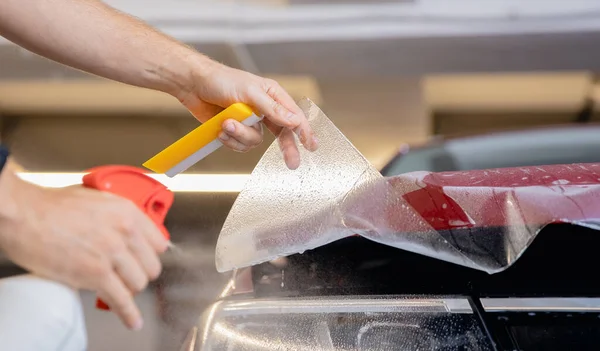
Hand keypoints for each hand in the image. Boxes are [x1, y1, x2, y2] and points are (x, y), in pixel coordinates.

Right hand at [0, 169, 167, 329]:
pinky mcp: (96, 274)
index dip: (150, 254)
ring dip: (128, 289)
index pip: (159, 243)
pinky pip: (121, 300)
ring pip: (138, 284)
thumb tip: (129, 230)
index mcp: (127, 212)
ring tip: (116, 288)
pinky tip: (132, 320)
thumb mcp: (97, 199)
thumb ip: (118, 215)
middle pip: (151, 266)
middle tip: (126, 275)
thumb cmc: (52, 206)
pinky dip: (128, 314)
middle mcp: (124, 232)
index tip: (144, 260)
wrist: (24, 215)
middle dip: (139, 273)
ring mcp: (111, 254)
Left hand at [176, 59, 318, 169]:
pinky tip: (220, 128)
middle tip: (292, 163)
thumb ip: (272, 108)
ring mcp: (250, 122)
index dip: (304, 131)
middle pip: (282, 134)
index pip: (293, 116)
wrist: (193, 85)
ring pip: (255, 142)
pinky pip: (240, 145)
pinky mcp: (235, 131)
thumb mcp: (250, 92)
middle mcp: (264, 110)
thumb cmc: (221, 81)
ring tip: (226, 124)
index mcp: (273, 96)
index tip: (311, 145)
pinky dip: (229, 139)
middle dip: (285, 148)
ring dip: (240, 135)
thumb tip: (294, 120)